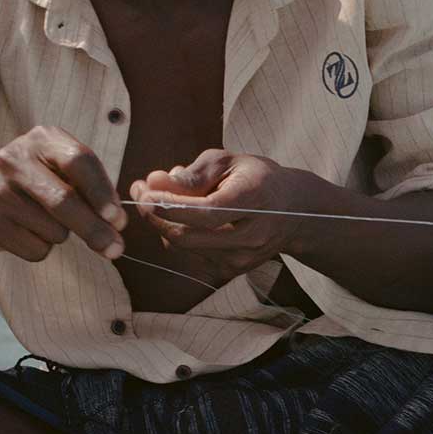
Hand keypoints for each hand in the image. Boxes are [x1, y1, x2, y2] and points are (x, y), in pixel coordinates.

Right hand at [0, 124, 124, 264]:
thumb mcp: (65, 168)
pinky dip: (44, 248)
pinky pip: (35, 249)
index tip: (117, 219)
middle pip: (63, 200)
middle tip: (115, 248)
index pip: (78, 161)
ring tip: (50, 222)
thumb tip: (115, 222)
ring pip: (52, 230)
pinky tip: (31, 232)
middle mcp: (14, 160)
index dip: (101, 192)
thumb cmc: (42, 180)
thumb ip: (93, 187)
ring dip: (63, 236)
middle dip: (94, 229)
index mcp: (42, 139)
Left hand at [131, 150, 322, 287]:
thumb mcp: (229, 162)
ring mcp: (242, 259)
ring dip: (163, 221)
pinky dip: (177, 232)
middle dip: (155, 214)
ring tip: (166, 195)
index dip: (171, 205)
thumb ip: (192, 174)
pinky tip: (185, 214)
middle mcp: (252, 236)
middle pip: (188, 235)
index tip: (144, 192)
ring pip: (183, 246)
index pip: (208, 212)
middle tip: (139, 190)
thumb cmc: (256, 178)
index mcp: (255, 200)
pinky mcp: (231, 271)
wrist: (293, 212)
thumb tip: (153, 183)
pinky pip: (188, 253)